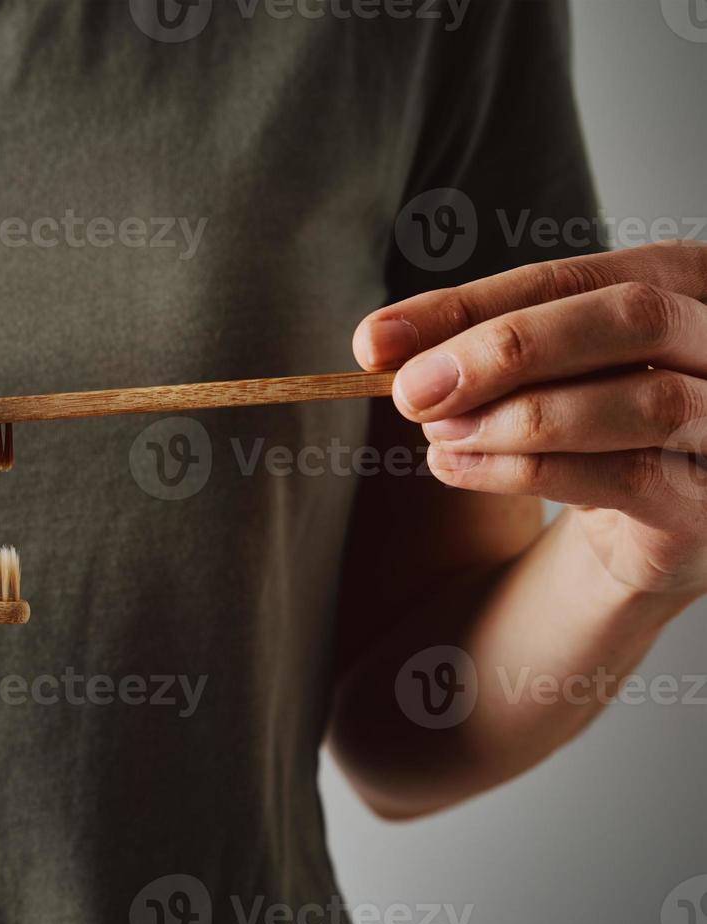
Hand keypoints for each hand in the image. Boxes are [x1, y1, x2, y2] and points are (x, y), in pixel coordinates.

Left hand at [353, 239, 706, 594]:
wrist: (653, 520)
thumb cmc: (594, 420)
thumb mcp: (537, 371)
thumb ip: (473, 347)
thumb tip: (379, 344)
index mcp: (684, 279)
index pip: (568, 277)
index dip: (466, 306)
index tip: (374, 342)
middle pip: (628, 316)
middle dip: (506, 351)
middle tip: (411, 391)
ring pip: (642, 401)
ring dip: (520, 419)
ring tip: (438, 436)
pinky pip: (632, 475)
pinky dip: (531, 471)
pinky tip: (459, 470)